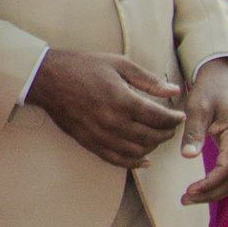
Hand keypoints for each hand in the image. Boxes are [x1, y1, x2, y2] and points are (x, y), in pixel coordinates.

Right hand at [29, 50, 183, 169]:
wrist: (48, 79)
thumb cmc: (83, 67)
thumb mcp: (118, 64)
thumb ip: (148, 79)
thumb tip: (173, 90)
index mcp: (123, 100)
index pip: (159, 117)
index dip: (174, 119)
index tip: (179, 116)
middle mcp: (113, 122)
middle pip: (151, 136)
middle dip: (167, 133)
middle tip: (171, 127)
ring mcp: (101, 136)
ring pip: (137, 151)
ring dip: (152, 147)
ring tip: (158, 138)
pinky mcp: (90, 143)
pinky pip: (116, 160)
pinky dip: (133, 163)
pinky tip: (143, 160)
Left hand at [177, 59, 227, 203]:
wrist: (221, 77)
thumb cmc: (209, 89)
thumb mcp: (197, 107)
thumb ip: (194, 132)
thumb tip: (188, 156)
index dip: (210, 184)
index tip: (190, 191)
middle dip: (210, 193)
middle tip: (185, 200)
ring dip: (214, 192)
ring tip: (190, 198)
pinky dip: (218, 184)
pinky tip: (201, 188)